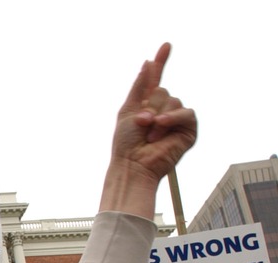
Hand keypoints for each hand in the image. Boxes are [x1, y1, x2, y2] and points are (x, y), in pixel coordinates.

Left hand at [101, 44, 196, 215]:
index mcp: (147, 104)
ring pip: (174, 101)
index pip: (156, 79)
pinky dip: (172, 119)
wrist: (133, 164)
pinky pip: (186, 113)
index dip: (161, 62)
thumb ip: (140, 87)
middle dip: (149, 106)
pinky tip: (161, 128)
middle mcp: (163, 110)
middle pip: (163, 91)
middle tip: (140, 124)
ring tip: (149, 133)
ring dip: (158, 116)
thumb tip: (146, 62)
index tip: (166, 45)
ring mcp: (176, 120)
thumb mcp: (128, 110)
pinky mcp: (188, 130)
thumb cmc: (126, 143)